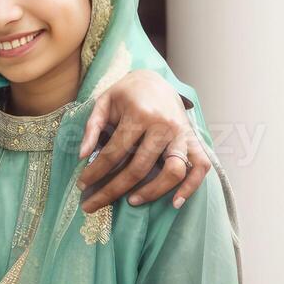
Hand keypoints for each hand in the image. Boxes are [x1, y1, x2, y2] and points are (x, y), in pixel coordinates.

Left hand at [75, 69, 212, 212]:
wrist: (155, 79)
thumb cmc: (126, 93)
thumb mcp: (103, 102)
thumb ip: (92, 127)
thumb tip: (82, 156)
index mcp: (139, 114)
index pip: (114, 152)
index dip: (96, 171)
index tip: (82, 185)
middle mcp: (164, 126)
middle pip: (139, 168)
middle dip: (113, 190)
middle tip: (94, 204)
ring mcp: (182, 134)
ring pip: (173, 172)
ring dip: (152, 192)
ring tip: (132, 201)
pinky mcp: (195, 139)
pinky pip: (201, 167)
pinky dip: (191, 187)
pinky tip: (175, 202)